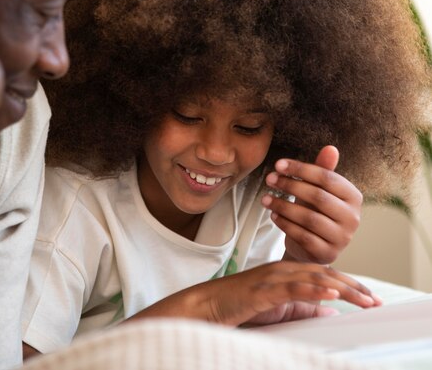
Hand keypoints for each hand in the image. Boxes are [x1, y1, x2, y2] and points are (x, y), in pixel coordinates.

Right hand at [129, 261, 380, 326]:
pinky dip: (313, 290)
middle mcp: (282, 270)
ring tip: (363, 298)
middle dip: (353, 287)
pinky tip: (330, 295)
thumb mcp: (277, 308)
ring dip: (341, 288)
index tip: (369, 296)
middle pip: (324, 274)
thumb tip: (330, 311)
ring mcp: (272, 278)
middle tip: (374, 299)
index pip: (324, 275)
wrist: (206, 305)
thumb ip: (302, 308)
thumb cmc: (237, 305)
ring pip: (313, 279)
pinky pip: (292, 288)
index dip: (349, 284)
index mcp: (285, 272)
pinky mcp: (262, 290)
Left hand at [261, 146, 362, 263]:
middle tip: (269, 179)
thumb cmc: (315, 211)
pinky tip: (273, 215)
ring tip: (265, 199)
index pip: (327, 178)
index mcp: (353, 197)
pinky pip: (303, 236)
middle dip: (290, 186)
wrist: (313, 246)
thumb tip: (331, 148)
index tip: (278, 165)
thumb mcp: (318, 189)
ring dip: (283, 206)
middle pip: (318, 197)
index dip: (301, 169)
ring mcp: (342, 238)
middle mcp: (353, 218)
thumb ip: (323, 170)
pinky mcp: (327, 253)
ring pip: (309, 218)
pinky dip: (285, 224)